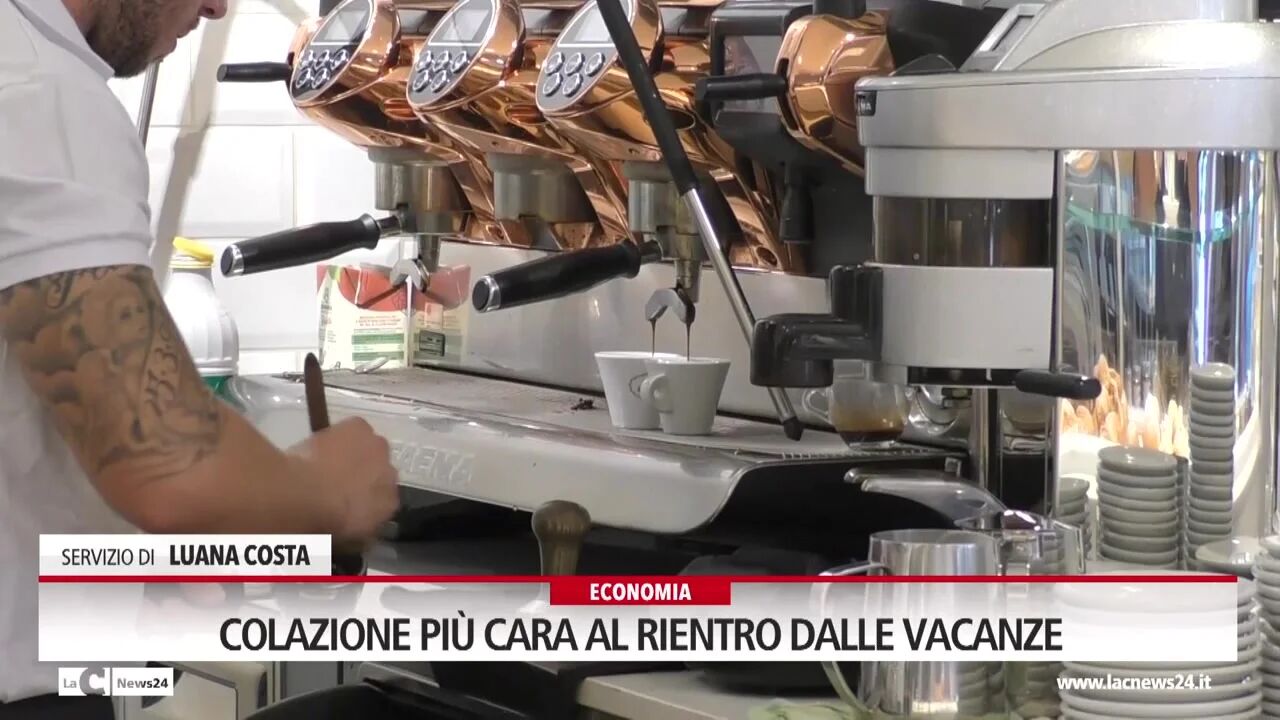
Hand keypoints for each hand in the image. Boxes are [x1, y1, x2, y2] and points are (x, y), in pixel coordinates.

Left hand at [288, 417, 399, 546]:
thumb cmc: (319, 525)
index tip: (347, 501)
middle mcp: (392, 476)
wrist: (302, 494)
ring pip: (370, 449)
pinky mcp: (361, 428)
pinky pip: (356, 430)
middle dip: (364, 475)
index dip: (365, 499)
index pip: (384, 501)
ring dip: (356, 453)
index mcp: (389, 506)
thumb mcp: (342, 542)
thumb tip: (357, 534)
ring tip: (329, 461)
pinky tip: (326, 442)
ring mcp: (378, 450)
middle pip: (380, 472)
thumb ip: (356, 535)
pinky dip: (344, 434)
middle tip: (337, 481)